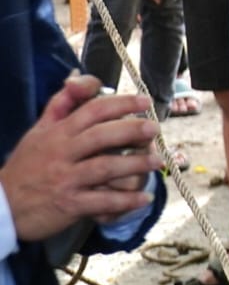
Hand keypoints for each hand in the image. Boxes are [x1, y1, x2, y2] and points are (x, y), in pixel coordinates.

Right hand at [0, 84, 160, 241]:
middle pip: (102, 136)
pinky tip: (144, 198)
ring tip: (157, 161)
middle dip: (131, 130)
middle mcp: (63, 153)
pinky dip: (125, 200)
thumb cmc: (26, 166)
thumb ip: (61, 104)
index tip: (145, 102)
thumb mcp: (39, 131)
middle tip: (155, 129)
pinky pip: (101, 201)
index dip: (121, 103)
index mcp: (58, 133)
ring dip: (135, 165)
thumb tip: (77, 77)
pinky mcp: (69, 205)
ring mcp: (66, 179)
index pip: (92, 111)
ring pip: (105, 167)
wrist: (1, 206)